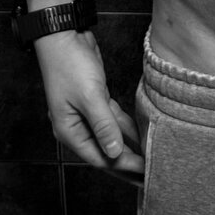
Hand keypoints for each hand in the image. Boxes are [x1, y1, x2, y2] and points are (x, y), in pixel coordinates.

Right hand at [35, 29, 143, 180]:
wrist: (63, 37)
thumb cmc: (69, 65)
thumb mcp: (89, 96)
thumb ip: (103, 125)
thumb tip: (114, 153)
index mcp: (70, 132)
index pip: (101, 157)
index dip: (125, 167)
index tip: (147, 173)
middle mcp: (77, 127)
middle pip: (106, 152)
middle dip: (128, 164)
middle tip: (151, 177)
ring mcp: (86, 114)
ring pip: (112, 137)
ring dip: (130, 147)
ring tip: (151, 160)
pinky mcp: (96, 100)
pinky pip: (114, 120)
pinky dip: (127, 128)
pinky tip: (143, 135)